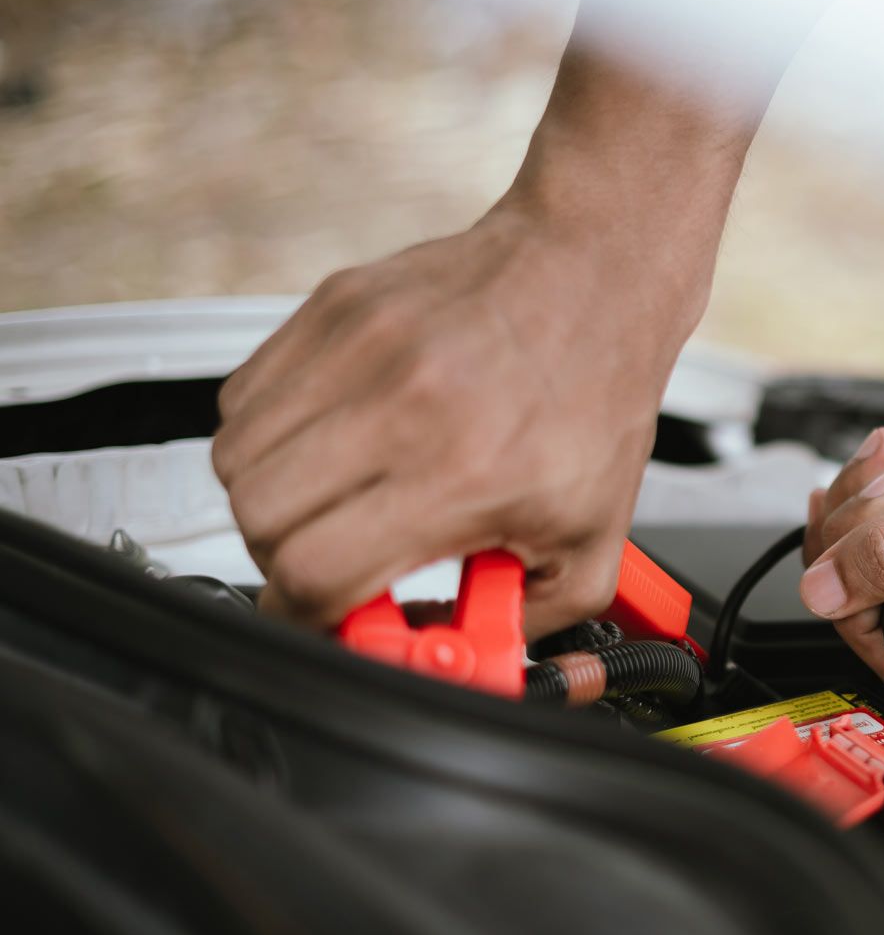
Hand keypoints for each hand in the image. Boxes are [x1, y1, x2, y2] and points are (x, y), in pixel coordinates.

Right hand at [212, 49, 759, 636]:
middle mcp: (402, 406)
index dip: (309, 614)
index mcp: (464, 473)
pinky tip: (330, 440)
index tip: (330, 616)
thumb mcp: (591, 542)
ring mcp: (358, 349)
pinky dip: (269, 432)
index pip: (317, 572)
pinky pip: (245, 394)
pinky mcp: (333, 307)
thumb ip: (520, 622)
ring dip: (270, 497)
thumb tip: (448, 660)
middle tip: (334, 556)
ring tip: (336, 497)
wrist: (594, 274)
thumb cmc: (596, 401)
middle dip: (284, 559)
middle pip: (259, 519)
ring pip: (236, 457)